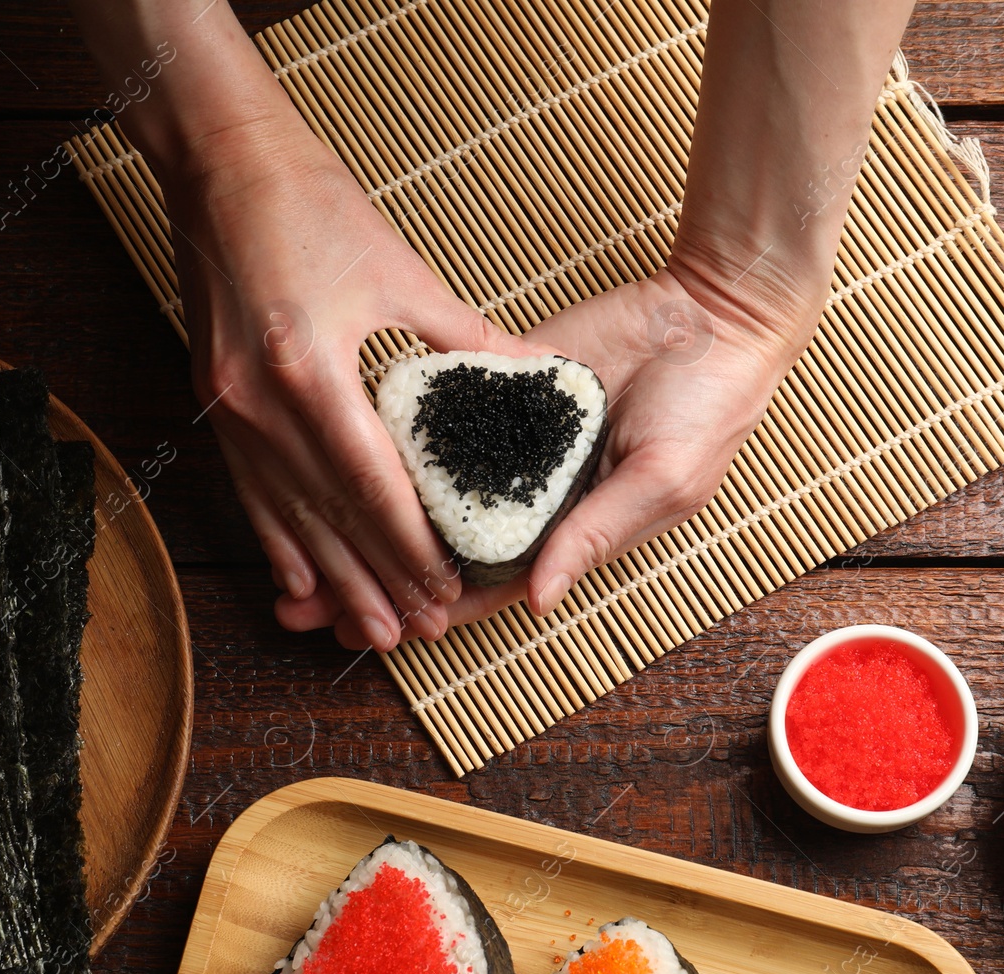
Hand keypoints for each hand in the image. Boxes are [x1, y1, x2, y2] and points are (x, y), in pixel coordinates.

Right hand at [168, 120, 546, 651]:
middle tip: (416, 632)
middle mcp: (260, 401)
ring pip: (284, 513)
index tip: (445, 588)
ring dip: (329, 575)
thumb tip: (524, 375)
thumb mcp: (399, 269)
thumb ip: (461, 337)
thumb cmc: (311, 205)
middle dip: (376, 580)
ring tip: (366, 627)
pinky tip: (298, 579)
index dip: (408, 545)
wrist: (221, 164)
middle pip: (327, 513)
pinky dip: (276, 537)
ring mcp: (228, 406)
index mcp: (310, 367)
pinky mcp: (214, 401)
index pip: (368, 483)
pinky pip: (248, 488)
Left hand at [278, 253, 827, 647]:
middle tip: (297, 601)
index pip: (477, 584)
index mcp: (561, 530)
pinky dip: (390, 431)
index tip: (360, 630)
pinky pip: (436, 408)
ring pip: (419, 482)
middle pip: (430, 543)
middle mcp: (520, 491)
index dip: (419, 608)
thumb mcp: (660, 482)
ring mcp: (502, 436)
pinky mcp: (495, 380)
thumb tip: (536, 599)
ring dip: (360, 510)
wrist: (711, 314)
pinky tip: (331, 446)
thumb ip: (595, 534)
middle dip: (368, 573)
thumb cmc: (708, 410)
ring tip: (292, 534)